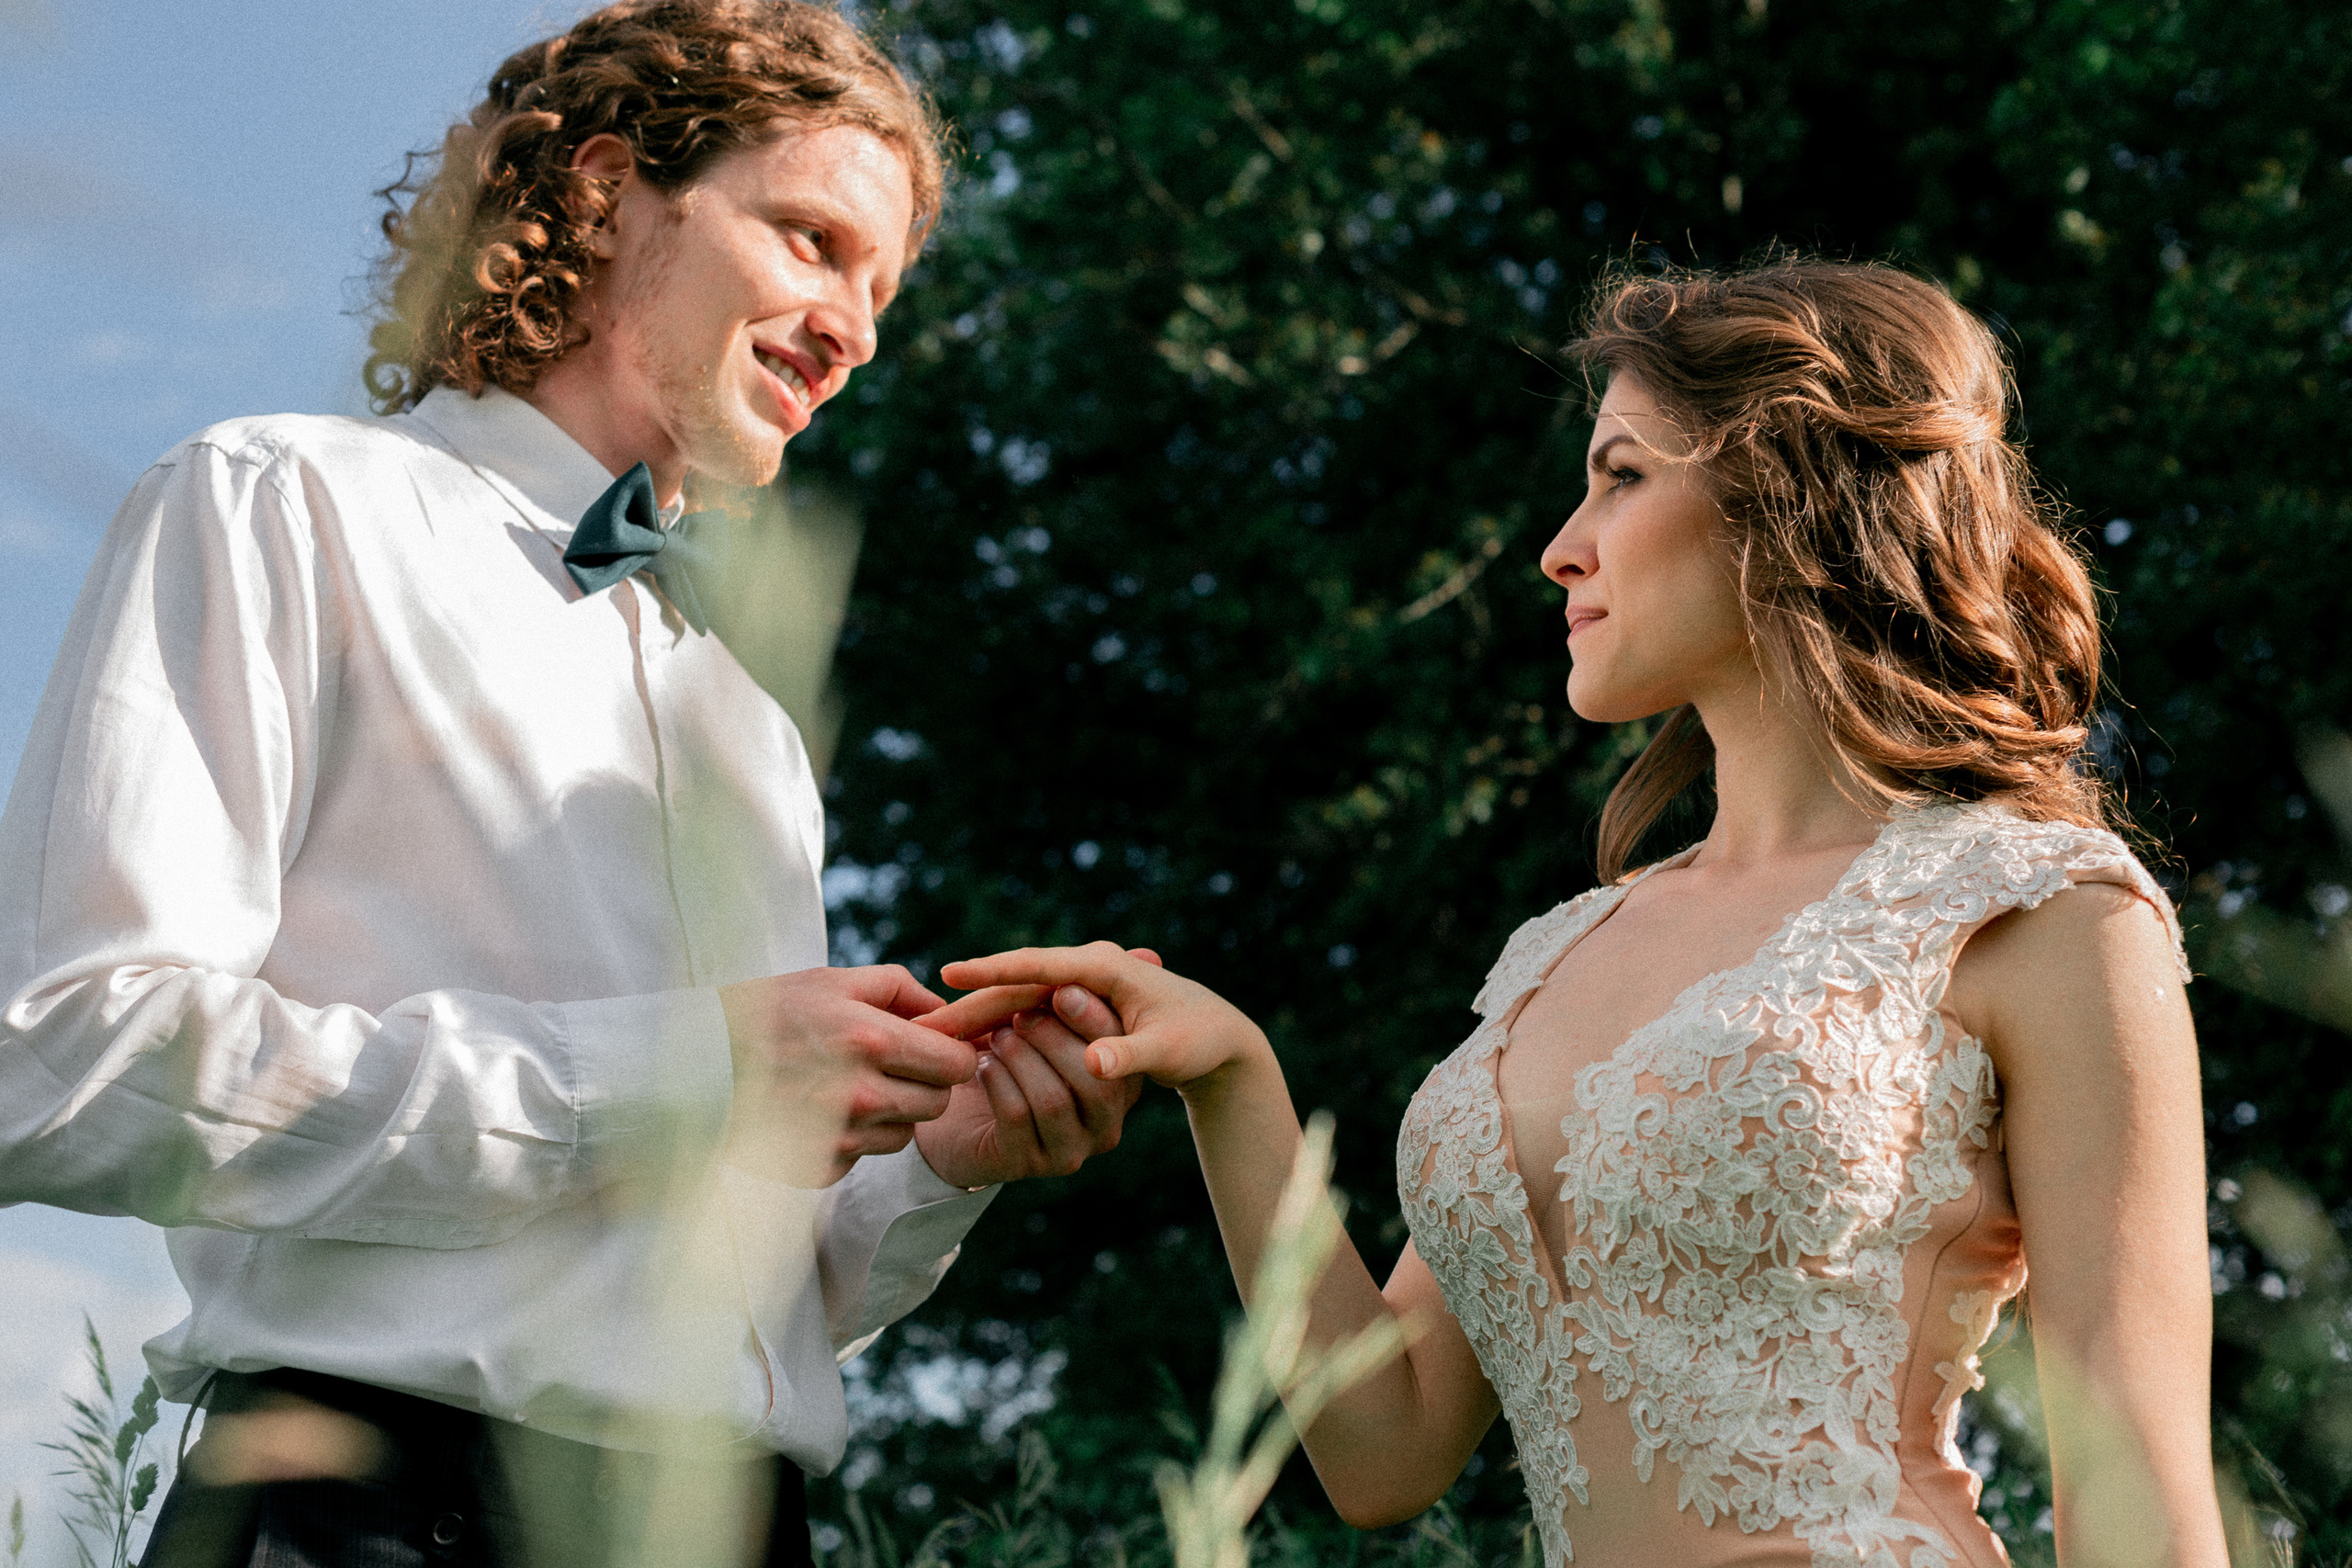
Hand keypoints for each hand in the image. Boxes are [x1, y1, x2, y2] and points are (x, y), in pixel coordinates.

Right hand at [717, 965, 980, 1186]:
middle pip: (937, 1103)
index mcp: (870, 1040)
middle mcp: (860, 1095)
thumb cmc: (770, 1013)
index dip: (952, 1053)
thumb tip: (948, 1012)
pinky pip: (866, 1154)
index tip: (936, 1047)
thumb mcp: (833, 981)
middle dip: (926, 1083)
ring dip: (892, 1112)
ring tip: (850, 1083)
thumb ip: (900, 990)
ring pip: (906, 1133)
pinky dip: (855, 1136)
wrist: (698, 1065)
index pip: (955, 1064)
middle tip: (894, 1064)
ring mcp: (839, 1138)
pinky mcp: (820, 1167)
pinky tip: (823, 1110)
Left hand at [915, 969, 1151, 1187]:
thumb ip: (1091, 994)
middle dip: (1053, 1038)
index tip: (1060, 988)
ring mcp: (1070, 1150)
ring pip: (1054, 1100)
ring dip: (1021, 1058)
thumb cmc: (1018, 1056)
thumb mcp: (1051, 1021)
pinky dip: (997, 1081)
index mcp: (1121, 1086)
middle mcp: (1105, 1124)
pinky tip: (982, 1063)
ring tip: (997, 1036)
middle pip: (1094, 1082)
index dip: (1092, 1018)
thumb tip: (1149, 954)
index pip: (1120, 1053)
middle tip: (1019, 1014)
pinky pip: (1017, 1117)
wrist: (964, 1120)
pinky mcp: (1030, 1165)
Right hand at [938, 943, 1265, 1092]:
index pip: (1038, 966)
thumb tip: (1095, 1065)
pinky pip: (1025, 1007)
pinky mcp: (1074, 1000)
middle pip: (1016, 982)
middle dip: (969, 1002)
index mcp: (1105, 968)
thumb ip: (1129, 1057)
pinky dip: (993, 1023)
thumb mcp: (1167, 1052)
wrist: (1216, 1032)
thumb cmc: (1195, 1040)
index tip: (948, 974)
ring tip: (928, 1034)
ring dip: (974, 1015)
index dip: (993, 971)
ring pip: (1016, 996)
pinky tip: (961, 1040)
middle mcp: (1086, 967)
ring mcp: (1078, 982)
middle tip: (922, 1025)